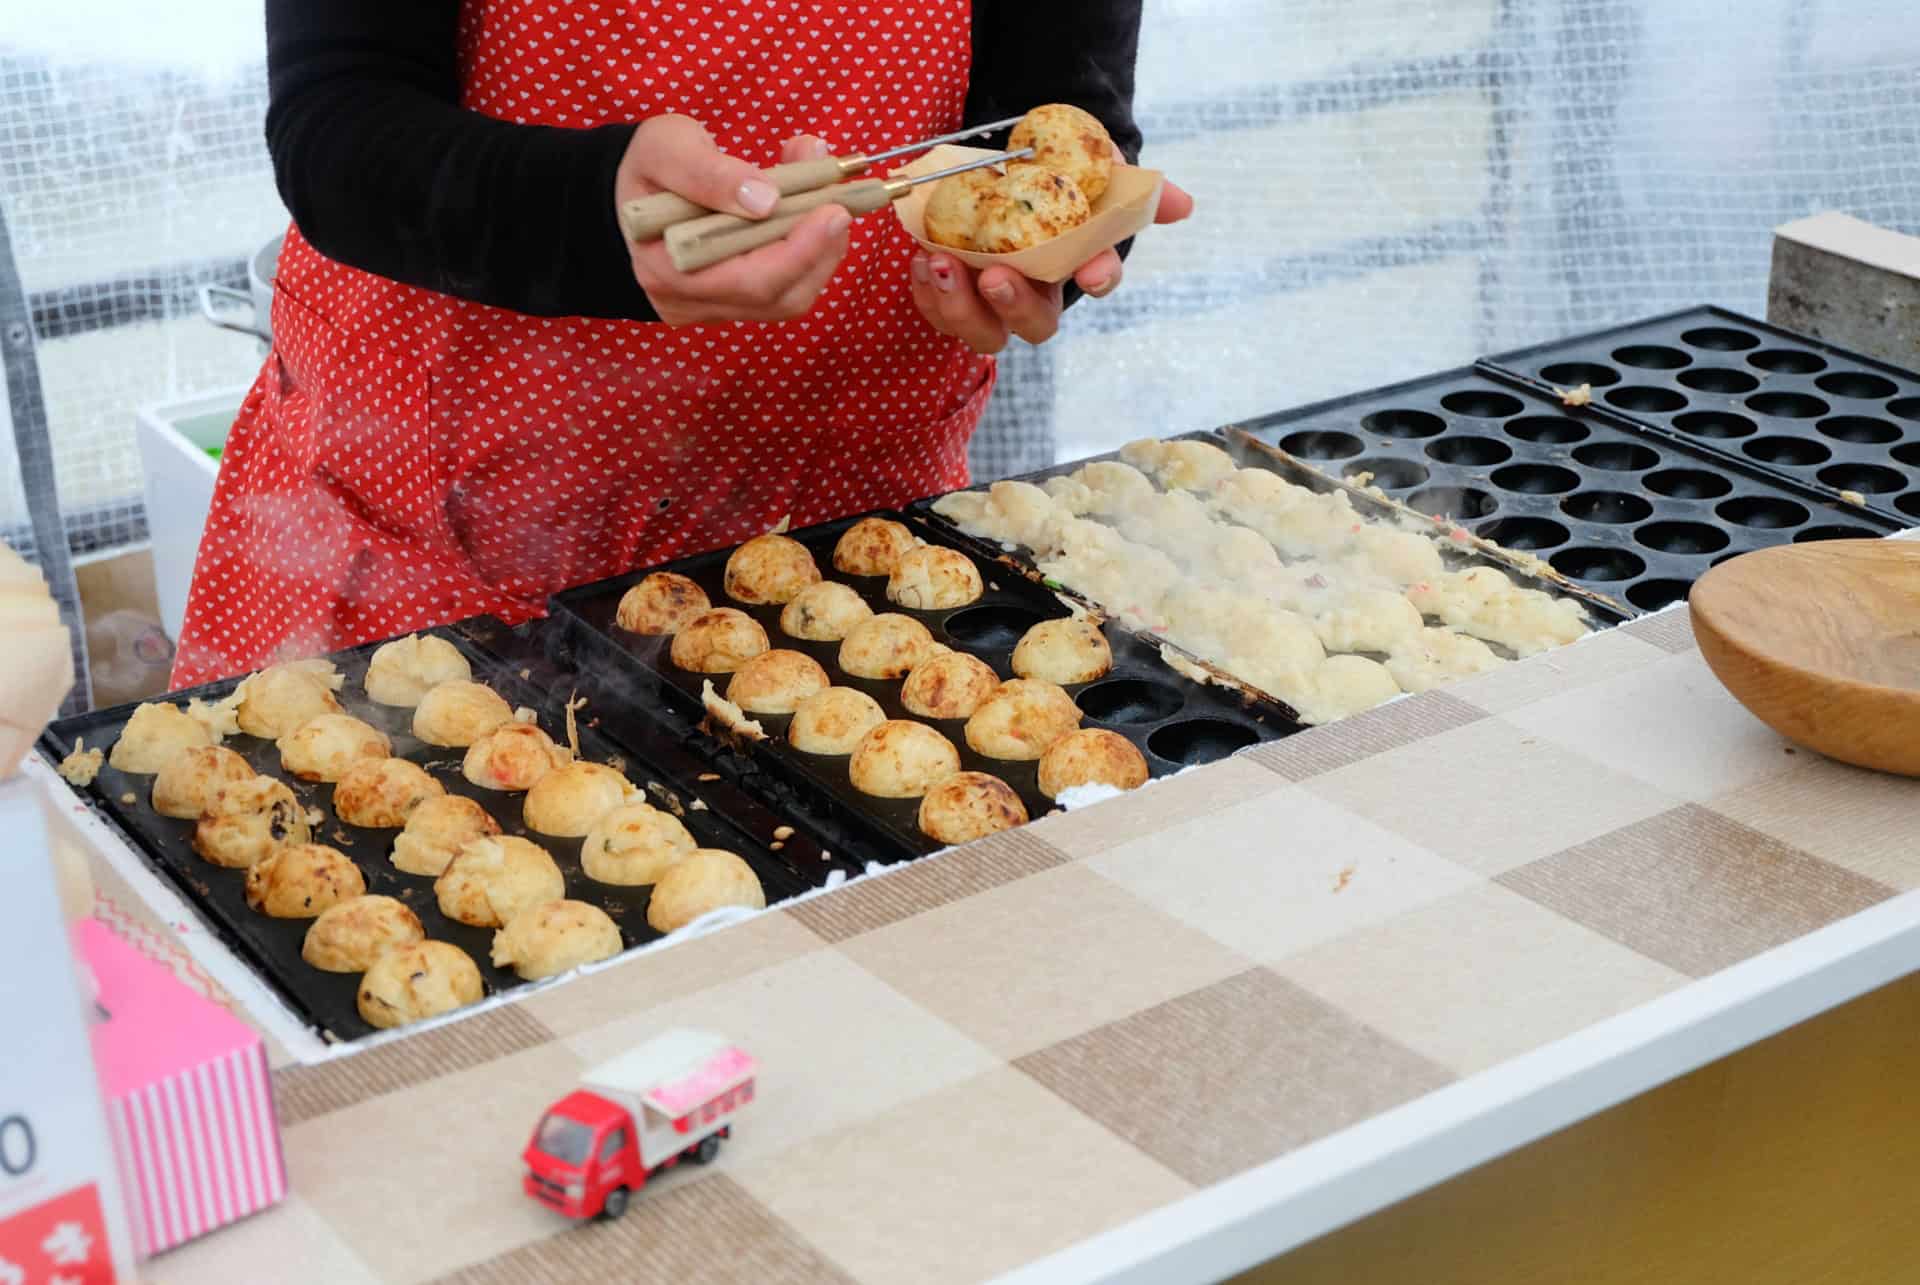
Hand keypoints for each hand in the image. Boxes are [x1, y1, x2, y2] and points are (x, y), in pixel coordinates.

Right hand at [617, 118, 850, 324]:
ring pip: (788, 299)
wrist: (630, 195)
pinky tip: (809, 219)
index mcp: (666, 268)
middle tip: (841, 200)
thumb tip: (767, 198)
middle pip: (778, 297)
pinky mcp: (731, 303)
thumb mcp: (666, 149)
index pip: (749, 279)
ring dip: (820, 253)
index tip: (834, 209)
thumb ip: (710, 171)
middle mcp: (690, 302)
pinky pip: (782, 291)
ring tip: (826, 201)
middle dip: (820, 250)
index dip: (800, 249)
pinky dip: (807, 256)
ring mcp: (712, 308)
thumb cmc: (646, 169)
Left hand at [908, 180, 1195, 354]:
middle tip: (995, 276)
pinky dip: (926, 292)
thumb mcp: (1097, 170)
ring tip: (941, 263)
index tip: (1092, 269)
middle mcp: (1037, 294)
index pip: (1098, 280)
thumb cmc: (1056, 175)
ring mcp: (990, 300)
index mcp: (1077, 267)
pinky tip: (920, 260)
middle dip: (1013, 306)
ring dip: (959, 306)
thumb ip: (1136, 190)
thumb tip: (1184, 206)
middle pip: (1034, 325)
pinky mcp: (950, 293)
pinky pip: (936, 311)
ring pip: (980, 331)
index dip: (1098, 277)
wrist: (1005, 165)